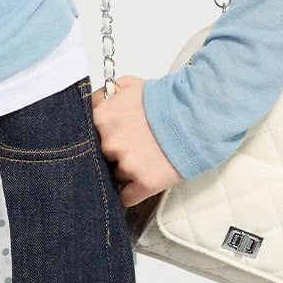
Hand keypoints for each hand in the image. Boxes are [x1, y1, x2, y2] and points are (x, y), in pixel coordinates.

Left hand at [90, 74, 182, 208]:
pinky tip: (143, 180)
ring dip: (126, 171)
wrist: (199, 115)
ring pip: (113, 176)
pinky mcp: (144, 183)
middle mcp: (110, 142)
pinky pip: (126, 197)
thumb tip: (95, 104)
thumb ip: (106, 95)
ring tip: (145, 158)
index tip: (106, 139)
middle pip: (100, 156)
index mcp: (102, 117)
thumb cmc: (167, 100)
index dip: (97, 137)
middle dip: (113, 153)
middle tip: (132, 146)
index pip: (84, 135)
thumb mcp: (131, 85)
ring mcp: (127, 164)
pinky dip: (132, 192)